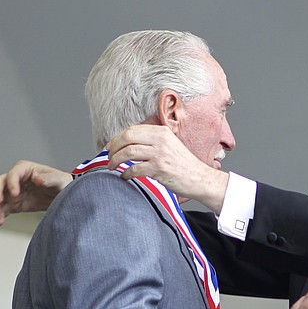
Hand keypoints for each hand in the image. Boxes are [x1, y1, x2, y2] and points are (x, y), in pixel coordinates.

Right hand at [0, 161, 71, 225]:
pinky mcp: (14, 204)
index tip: (15, 194)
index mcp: (25, 169)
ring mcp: (13, 192)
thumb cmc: (62, 183)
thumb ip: (49, 179)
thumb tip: (37, 179)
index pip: (13, 174)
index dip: (12, 183)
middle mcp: (16, 179)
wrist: (64, 196)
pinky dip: (0, 215)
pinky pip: (4, 209)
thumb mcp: (59, 180)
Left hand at [107, 125, 228, 211]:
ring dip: (115, 160)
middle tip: (108, 157)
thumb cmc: (183, 165)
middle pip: (128, 137)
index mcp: (162, 132)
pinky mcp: (159, 168)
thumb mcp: (170, 145)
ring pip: (128, 152)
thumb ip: (153, 141)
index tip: (109, 147)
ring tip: (112, 166)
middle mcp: (161, 140)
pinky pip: (134, 169)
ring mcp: (160, 154)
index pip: (132, 130)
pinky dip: (126, 173)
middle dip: (113, 147)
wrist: (199, 178)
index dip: (116, 138)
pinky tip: (125, 177)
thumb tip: (128, 144)